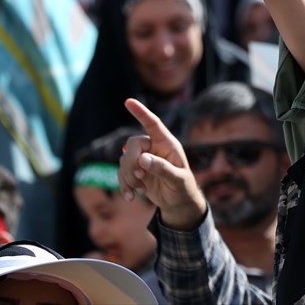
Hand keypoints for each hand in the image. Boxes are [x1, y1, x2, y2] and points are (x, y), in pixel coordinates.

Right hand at [118, 98, 206, 230]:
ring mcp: (143, 159)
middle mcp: (154, 148)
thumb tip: (143, 159)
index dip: (141, 112)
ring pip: (124, 160)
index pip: (153, 124)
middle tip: (139, 177)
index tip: (128, 101)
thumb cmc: (183, 188)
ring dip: (128, 177)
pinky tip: (131, 197)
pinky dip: (123, 185)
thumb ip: (163, 169)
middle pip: (133, 144)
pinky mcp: (135, 171)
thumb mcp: (178, 180)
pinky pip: (121, 173)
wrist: (178, 202)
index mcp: (167, 144)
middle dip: (131, 161)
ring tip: (141, 190)